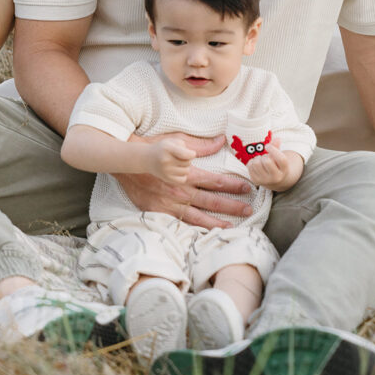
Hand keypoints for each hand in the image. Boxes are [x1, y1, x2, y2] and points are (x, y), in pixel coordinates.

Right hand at [116, 133, 252, 229]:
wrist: (125, 162)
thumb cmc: (151, 148)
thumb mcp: (176, 140)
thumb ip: (200, 145)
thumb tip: (221, 141)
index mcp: (186, 173)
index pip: (215, 181)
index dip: (232, 185)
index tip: (247, 188)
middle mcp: (180, 191)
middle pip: (211, 201)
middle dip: (231, 206)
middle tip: (248, 209)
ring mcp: (169, 204)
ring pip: (198, 217)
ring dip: (216, 222)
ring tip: (232, 227)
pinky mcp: (159, 213)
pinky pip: (179, 224)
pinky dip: (193, 229)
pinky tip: (204, 234)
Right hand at [148, 137, 195, 183]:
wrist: (147, 158)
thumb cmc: (163, 148)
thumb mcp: (171, 141)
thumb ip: (183, 145)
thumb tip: (191, 155)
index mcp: (168, 148)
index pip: (187, 155)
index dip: (192, 154)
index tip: (190, 153)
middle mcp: (166, 160)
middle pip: (188, 163)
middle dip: (187, 159)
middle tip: (180, 157)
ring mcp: (165, 171)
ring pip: (186, 171)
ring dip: (185, 167)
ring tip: (178, 163)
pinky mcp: (166, 179)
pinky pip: (183, 179)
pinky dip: (182, 175)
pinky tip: (177, 170)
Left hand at [246, 141, 299, 189]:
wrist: (275, 181)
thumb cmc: (277, 165)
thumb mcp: (279, 157)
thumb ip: (277, 147)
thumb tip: (277, 139)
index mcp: (284, 170)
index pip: (281, 159)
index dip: (273, 150)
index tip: (267, 146)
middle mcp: (276, 177)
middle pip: (267, 161)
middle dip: (265, 155)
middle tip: (266, 156)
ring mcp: (265, 180)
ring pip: (256, 163)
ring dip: (257, 158)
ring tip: (261, 160)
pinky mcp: (256, 181)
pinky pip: (250, 167)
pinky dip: (251, 162)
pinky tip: (256, 164)